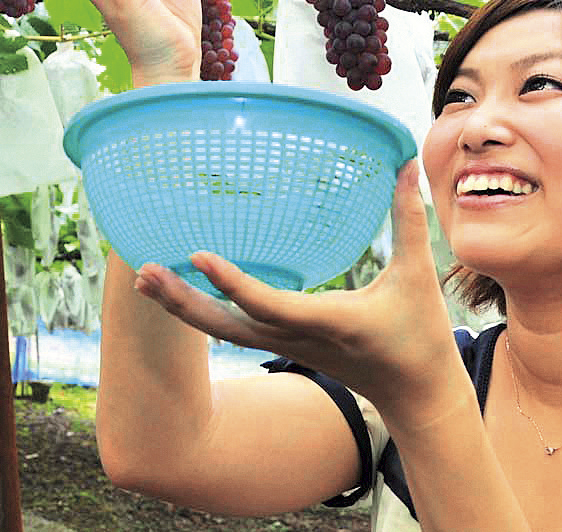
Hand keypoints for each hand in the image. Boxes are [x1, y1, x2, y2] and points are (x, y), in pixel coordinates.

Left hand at [131, 163, 459, 414]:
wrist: (414, 396)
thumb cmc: (419, 336)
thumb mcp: (417, 277)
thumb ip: (407, 220)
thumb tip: (402, 164)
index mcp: (326, 322)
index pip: (267, 305)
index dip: (230, 282)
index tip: (196, 256)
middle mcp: (295, 339)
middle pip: (225, 326)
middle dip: (182, 302)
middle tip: (142, 273)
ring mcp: (284, 347)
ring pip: (222, 330)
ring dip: (182, 306)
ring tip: (144, 278)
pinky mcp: (282, 346)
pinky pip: (233, 329)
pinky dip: (203, 309)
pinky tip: (181, 288)